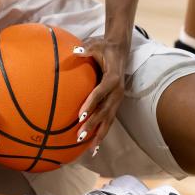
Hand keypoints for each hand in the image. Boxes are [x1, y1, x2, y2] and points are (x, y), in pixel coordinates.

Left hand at [75, 37, 127, 153]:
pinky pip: (109, 120)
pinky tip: (94, 146)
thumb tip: (75, 50)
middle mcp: (117, 92)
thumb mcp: (95, 44)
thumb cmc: (104, 47)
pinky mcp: (115, 103)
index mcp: (112, 79)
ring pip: (109, 120)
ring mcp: (117, 99)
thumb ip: (86, 49)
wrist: (120, 49)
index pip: (100, 93)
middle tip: (79, 136)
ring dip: (99, 133)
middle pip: (105, 111)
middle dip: (92, 125)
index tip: (79, 115)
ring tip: (89, 149)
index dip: (90, 104)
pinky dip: (102, 132)